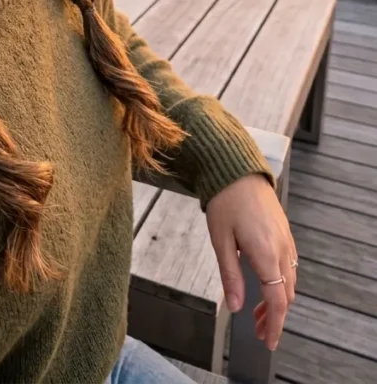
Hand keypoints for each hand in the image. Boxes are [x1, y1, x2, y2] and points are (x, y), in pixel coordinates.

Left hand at [206, 174, 296, 351]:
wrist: (236, 169)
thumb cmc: (224, 201)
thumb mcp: (221, 240)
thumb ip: (230, 275)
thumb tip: (236, 307)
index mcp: (265, 253)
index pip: (277, 300)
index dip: (275, 324)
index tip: (269, 341)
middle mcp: (281, 248)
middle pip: (286, 294)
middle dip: (275, 316)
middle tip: (259, 330)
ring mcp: (286, 239)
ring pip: (290, 280)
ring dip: (279, 300)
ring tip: (260, 312)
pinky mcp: (284, 231)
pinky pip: (290, 264)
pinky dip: (282, 282)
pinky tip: (267, 284)